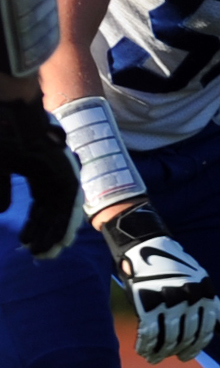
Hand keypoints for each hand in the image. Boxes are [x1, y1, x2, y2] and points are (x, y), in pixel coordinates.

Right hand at [0, 99, 81, 257]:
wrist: (11, 113)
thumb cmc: (1, 135)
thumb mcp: (1, 166)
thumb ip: (1, 188)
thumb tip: (2, 209)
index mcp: (38, 170)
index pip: (42, 204)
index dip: (36, 224)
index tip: (29, 242)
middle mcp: (52, 174)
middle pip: (52, 211)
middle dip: (46, 234)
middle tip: (40, 255)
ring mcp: (60, 173)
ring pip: (60, 212)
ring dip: (52, 234)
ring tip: (40, 253)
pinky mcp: (63, 174)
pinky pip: (66, 205)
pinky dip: (59, 224)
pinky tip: (47, 240)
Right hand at [103, 206, 219, 362]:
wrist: (145, 243)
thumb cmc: (174, 266)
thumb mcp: (200, 282)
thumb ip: (214, 308)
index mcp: (206, 293)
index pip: (205, 330)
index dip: (195, 347)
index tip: (186, 356)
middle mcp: (191, 298)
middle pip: (187, 335)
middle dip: (178, 350)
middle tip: (170, 357)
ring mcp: (169, 300)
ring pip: (168, 337)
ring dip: (161, 352)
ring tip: (154, 358)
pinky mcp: (147, 302)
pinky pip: (149, 332)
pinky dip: (146, 345)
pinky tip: (143, 351)